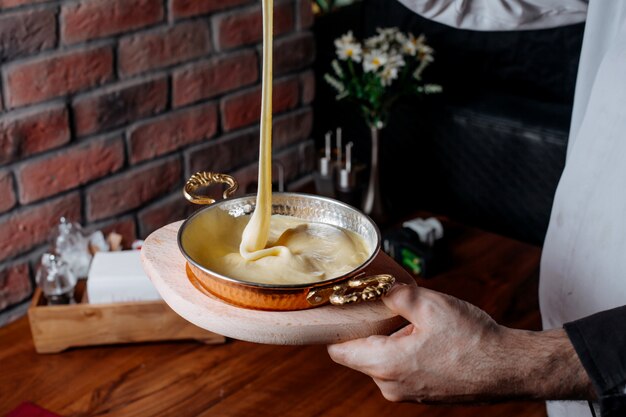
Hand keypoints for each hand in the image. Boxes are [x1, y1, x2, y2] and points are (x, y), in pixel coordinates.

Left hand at [327, 284, 593, 402]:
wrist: (508, 368)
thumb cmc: (473, 340)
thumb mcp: (430, 304)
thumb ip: (394, 293)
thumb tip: (373, 285)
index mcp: (385, 365)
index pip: (337, 351)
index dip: (336, 328)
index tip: (342, 309)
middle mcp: (389, 385)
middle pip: (358, 354)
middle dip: (367, 330)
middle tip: (385, 307)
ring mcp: (404, 393)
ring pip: (379, 361)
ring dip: (387, 340)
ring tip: (412, 322)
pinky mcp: (418, 393)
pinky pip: (397, 369)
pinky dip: (402, 352)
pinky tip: (424, 338)